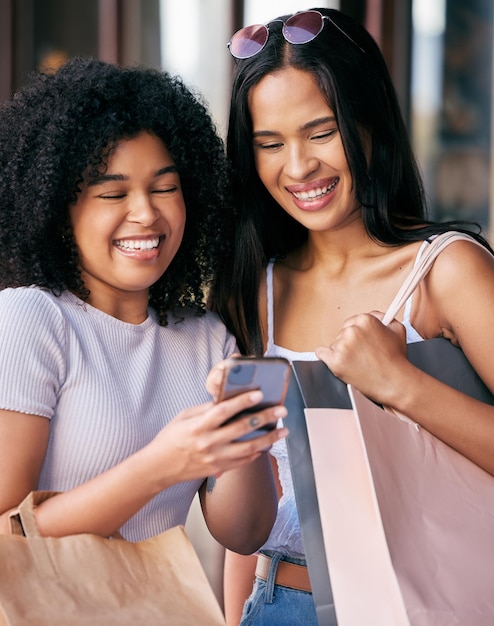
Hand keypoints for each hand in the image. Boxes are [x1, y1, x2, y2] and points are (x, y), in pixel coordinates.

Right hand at [147, 389, 287, 486]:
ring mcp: (216, 458)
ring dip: (269, 439)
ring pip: (249, 448)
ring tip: (283, 431)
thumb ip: (206, 409)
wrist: (160, 467)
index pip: (224, 411)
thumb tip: (227, 401)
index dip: (242, 401)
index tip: (258, 394)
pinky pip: (244, 461)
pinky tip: (267, 445)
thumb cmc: (171, 438)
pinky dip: (258, 452)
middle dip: (265, 418)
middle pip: (242, 429)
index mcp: (199, 426)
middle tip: (281, 410)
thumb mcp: (184, 417)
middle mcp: (209, 443)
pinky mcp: (219, 468)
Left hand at [315, 311, 407, 403]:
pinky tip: (338, 361)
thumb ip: (383, 317)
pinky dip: (327, 357)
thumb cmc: (397, 359)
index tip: (362, 342)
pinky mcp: (335, 361)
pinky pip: (322, 353)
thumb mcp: (397, 329)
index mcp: (365, 320)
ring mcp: (342, 346)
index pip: (352, 322)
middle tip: (362, 354)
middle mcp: (352, 330)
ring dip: (342, 352)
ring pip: (334, 344)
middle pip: (342, 333)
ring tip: (358, 362)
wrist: (395, 383)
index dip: (358, 334)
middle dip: (350, 343)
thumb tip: (372, 315)